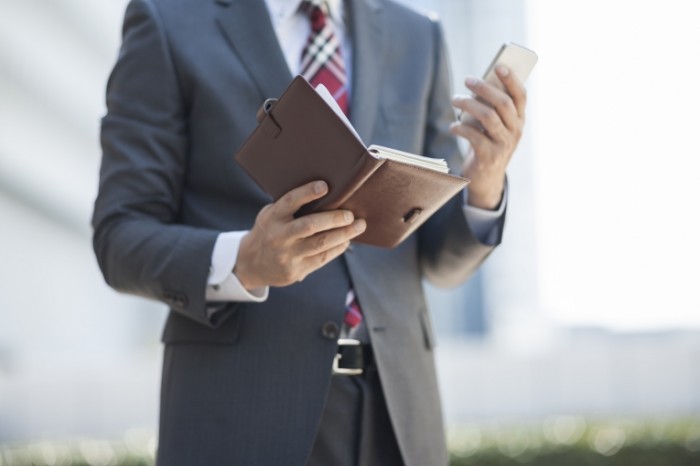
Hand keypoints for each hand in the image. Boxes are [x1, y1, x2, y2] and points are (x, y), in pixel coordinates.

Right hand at [234, 180, 365, 289]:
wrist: (252, 263)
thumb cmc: (270, 231)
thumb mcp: (271, 215)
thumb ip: (290, 207)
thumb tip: (327, 193)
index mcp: (272, 217)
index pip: (290, 201)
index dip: (307, 193)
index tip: (325, 186)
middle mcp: (278, 236)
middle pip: (310, 225)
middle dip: (334, 218)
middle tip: (351, 214)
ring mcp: (287, 255)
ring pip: (321, 244)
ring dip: (344, 234)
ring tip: (359, 226)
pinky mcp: (296, 270)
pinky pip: (322, 258)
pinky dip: (338, 248)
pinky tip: (346, 240)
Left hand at [450, 65, 526, 209]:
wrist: (487, 178)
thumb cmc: (488, 144)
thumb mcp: (494, 126)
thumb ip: (490, 108)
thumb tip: (477, 86)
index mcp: (519, 120)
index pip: (521, 96)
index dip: (512, 79)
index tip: (499, 65)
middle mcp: (515, 131)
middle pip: (502, 104)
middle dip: (484, 88)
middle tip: (467, 80)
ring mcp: (503, 145)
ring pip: (488, 117)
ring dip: (469, 105)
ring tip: (455, 100)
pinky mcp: (489, 157)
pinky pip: (474, 136)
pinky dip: (461, 128)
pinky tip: (453, 126)